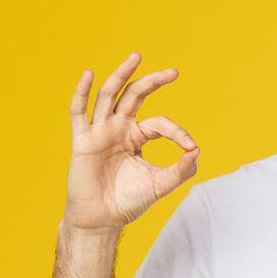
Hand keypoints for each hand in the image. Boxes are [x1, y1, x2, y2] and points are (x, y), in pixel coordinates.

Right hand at [64, 52, 198, 232]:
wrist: (102, 220)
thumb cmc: (128, 202)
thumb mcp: (160, 184)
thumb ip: (181, 170)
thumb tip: (197, 151)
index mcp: (136, 137)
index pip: (159, 123)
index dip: (177, 131)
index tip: (190, 147)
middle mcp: (118, 129)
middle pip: (135, 96)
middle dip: (153, 82)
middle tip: (174, 72)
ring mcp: (100, 132)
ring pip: (109, 95)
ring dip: (122, 75)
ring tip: (136, 57)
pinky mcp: (83, 141)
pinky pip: (79, 112)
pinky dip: (82, 93)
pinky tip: (89, 74)